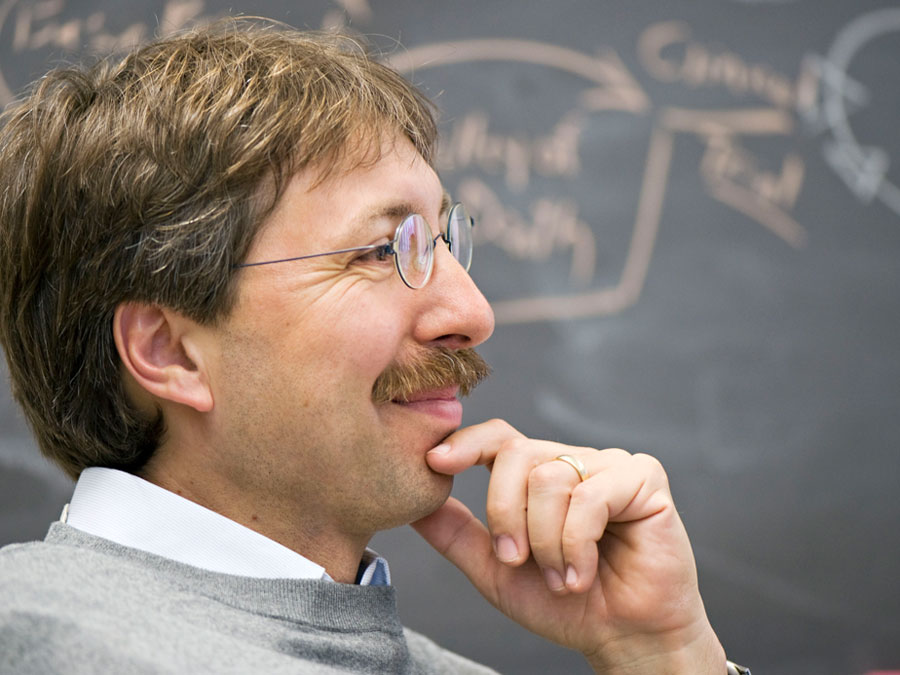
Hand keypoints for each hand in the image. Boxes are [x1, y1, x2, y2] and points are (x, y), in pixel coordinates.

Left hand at [412, 419, 724, 673]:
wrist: (624, 638)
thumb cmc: (565, 605)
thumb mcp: (496, 571)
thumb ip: (458, 534)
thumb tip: (413, 507)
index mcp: (539, 475)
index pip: (499, 437)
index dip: (466, 443)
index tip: (435, 462)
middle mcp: (574, 461)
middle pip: (518, 455)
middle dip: (505, 514)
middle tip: (515, 560)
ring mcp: (610, 465)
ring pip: (550, 479)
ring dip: (546, 542)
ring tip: (560, 578)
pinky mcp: (643, 478)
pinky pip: (590, 495)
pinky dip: (575, 543)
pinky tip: (582, 573)